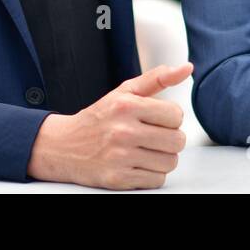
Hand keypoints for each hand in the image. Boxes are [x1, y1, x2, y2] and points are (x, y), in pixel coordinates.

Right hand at [26, 63, 191, 189]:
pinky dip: (152, 174)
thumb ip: (158, 78)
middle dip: (170, 139)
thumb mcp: (125, 91)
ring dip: (163, 158)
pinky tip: (138, 164)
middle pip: (177, 141)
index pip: (176, 115)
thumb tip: (187, 68)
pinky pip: (156, 181)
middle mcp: (123, 131)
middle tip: (154, 136)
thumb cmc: (99, 118)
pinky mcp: (117, 179)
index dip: (171, 118)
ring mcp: (120, 157)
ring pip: (170, 162)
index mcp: (127, 106)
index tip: (158, 119)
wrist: (63, 146)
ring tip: (146, 150)